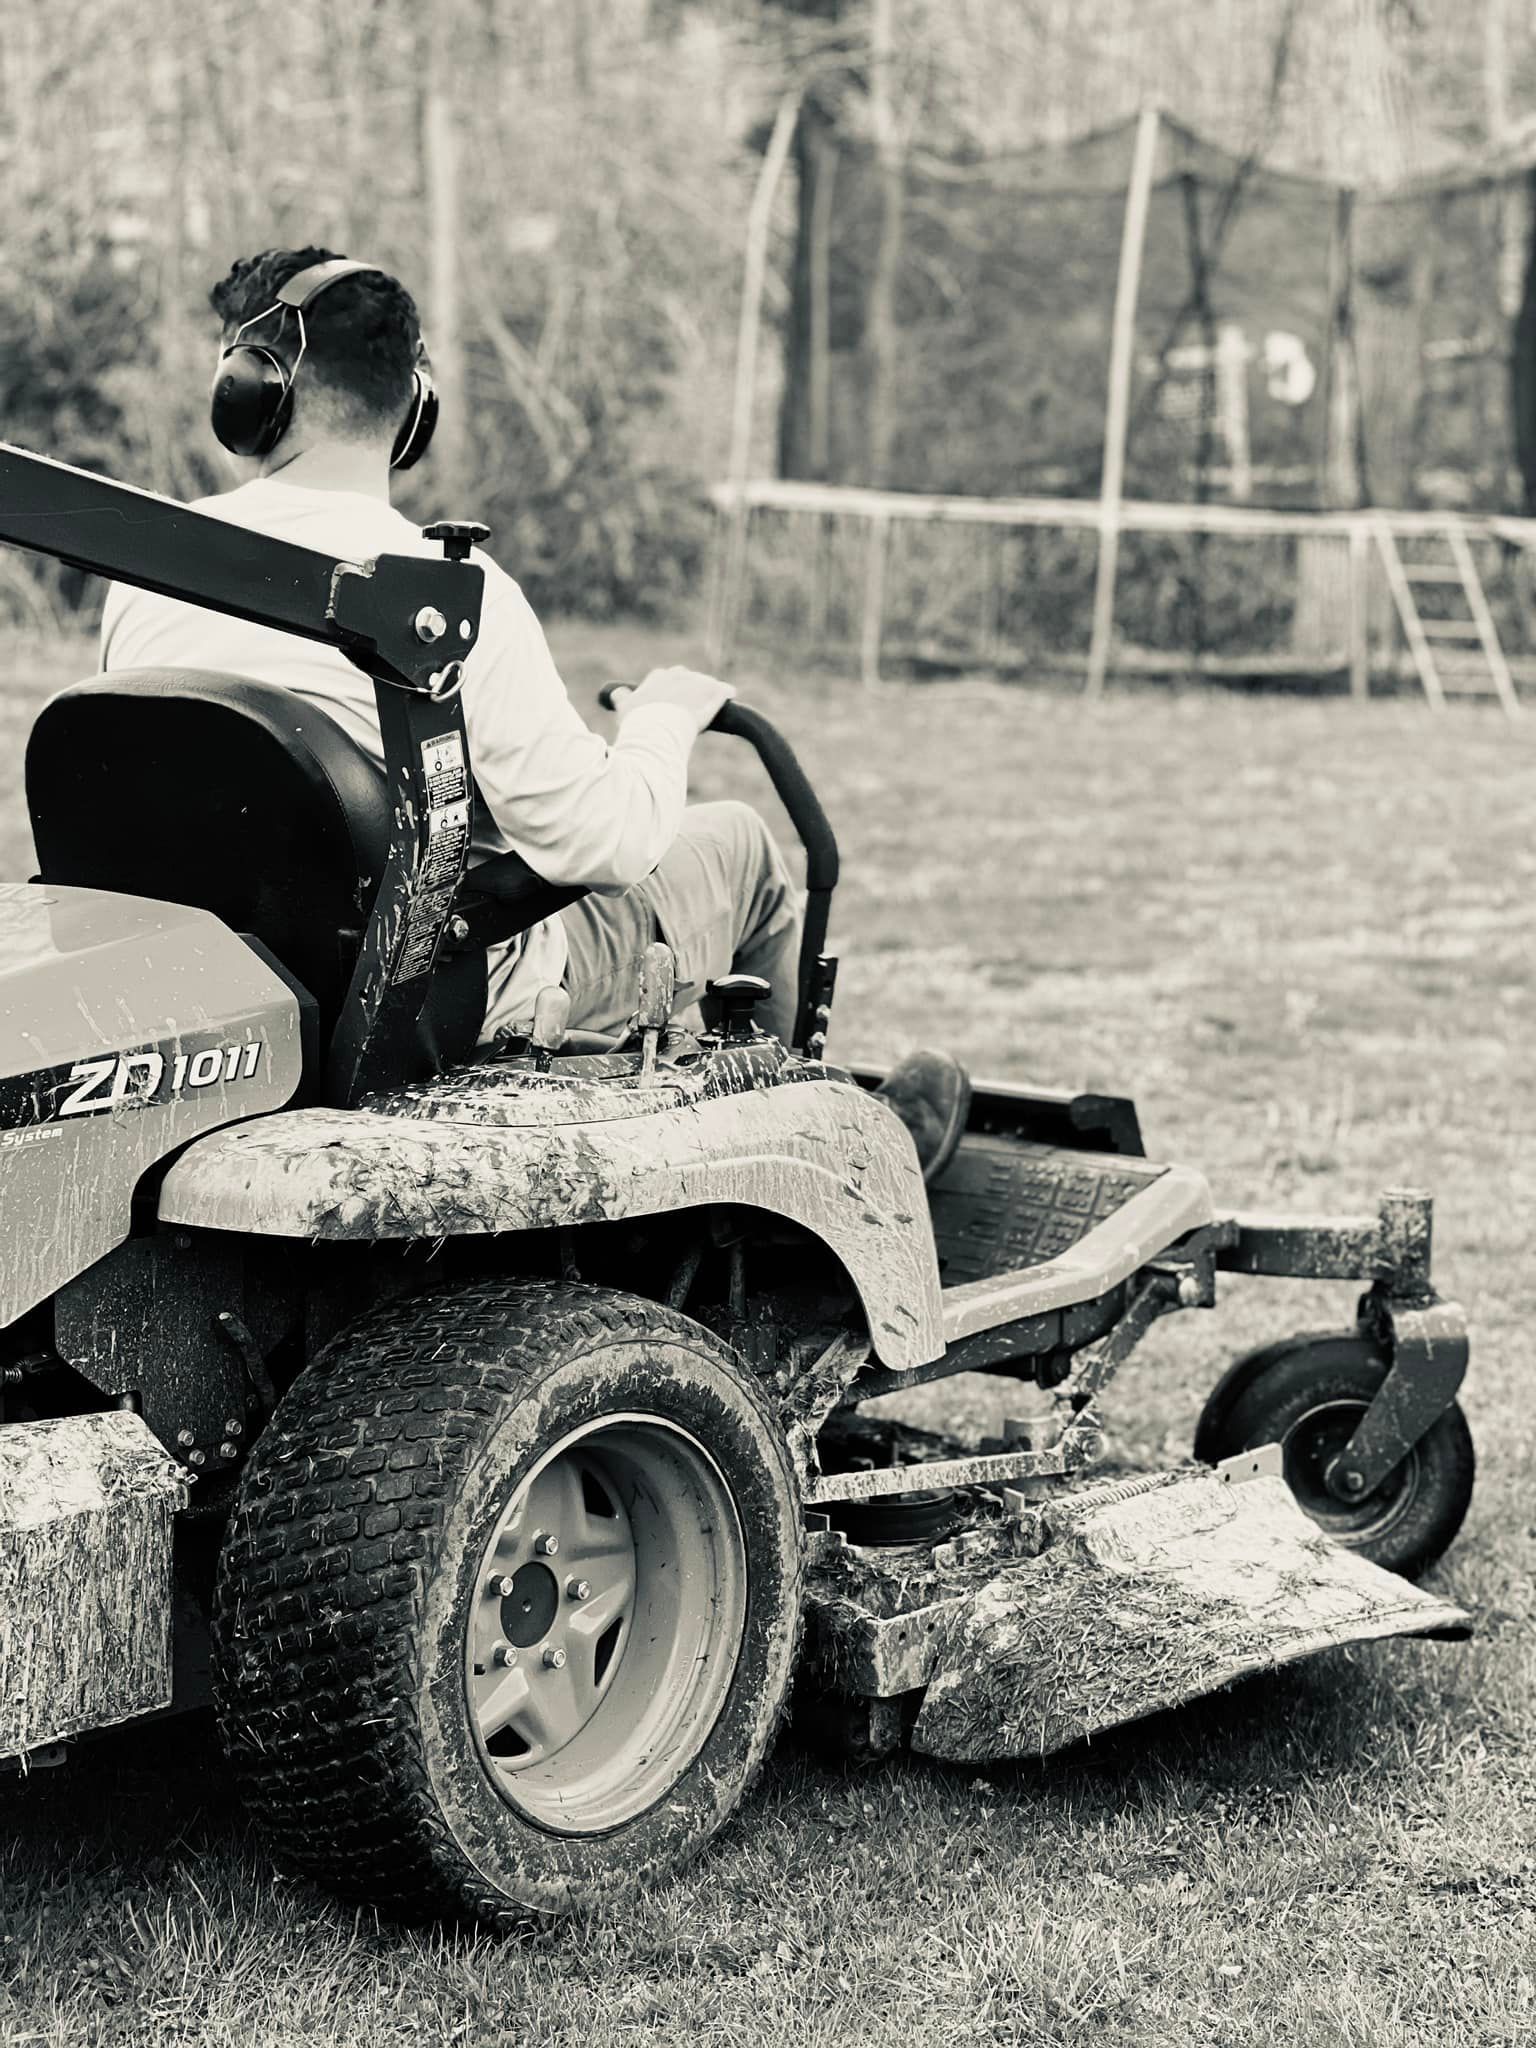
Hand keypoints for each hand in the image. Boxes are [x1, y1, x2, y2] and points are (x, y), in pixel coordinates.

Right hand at [617, 665, 734, 734]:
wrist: (658, 729)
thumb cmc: (639, 722)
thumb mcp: (625, 709)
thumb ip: (621, 698)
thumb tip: (617, 693)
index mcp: (657, 678)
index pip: (663, 677)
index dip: (667, 687)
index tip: (667, 698)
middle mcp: (678, 676)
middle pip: (687, 677)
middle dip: (688, 686)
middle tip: (689, 702)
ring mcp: (696, 685)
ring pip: (706, 682)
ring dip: (708, 690)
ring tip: (711, 699)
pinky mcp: (713, 695)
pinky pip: (723, 690)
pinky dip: (726, 692)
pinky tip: (729, 695)